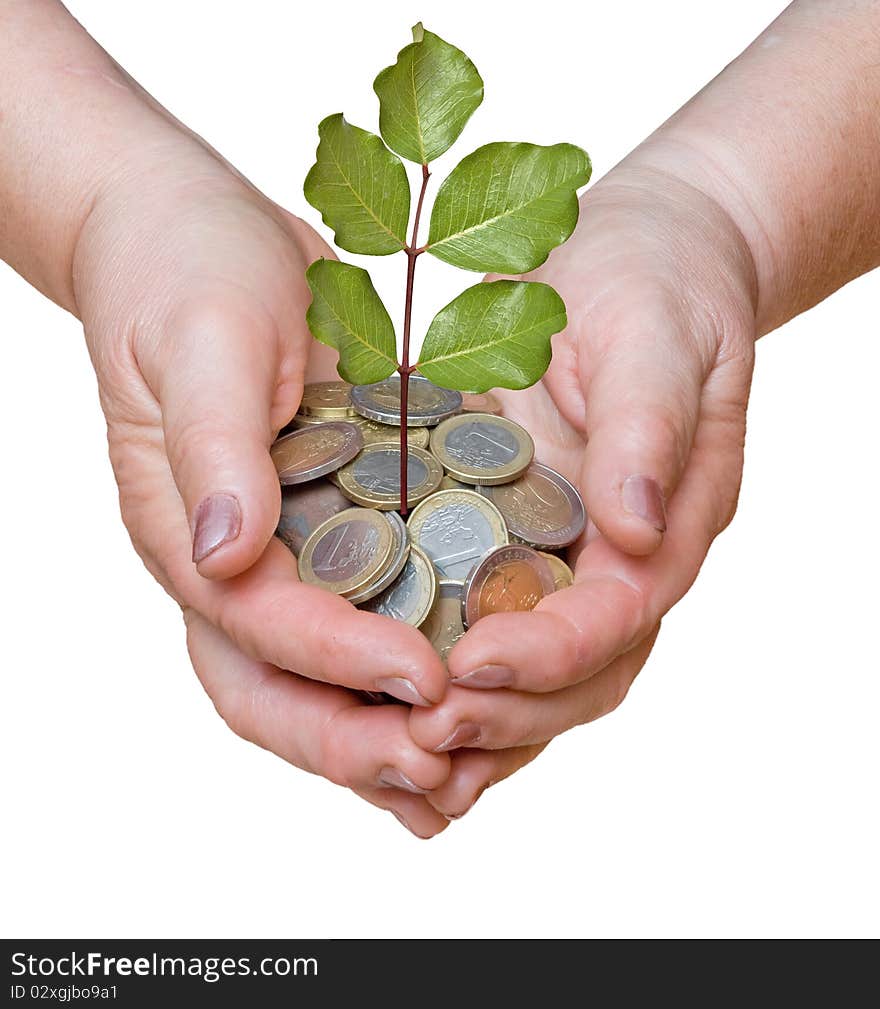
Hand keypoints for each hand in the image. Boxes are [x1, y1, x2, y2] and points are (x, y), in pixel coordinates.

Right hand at [71, 131, 450, 803]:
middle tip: (448, 769)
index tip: (426, 676)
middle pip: (281, 689)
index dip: (339, 657)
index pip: (257, 621)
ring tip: (467, 778)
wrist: (201, 238)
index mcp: (189, 529)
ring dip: (388, 736)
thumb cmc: (186, 276)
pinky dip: (413, 678)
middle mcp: (237, 563)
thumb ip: (214, 443)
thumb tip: (226, 552)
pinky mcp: (337, 533)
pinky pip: (372, 622)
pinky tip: (477, 707)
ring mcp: (287, 557)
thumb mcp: (203, 341)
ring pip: (324, 682)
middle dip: (358, 739)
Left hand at [408, 165, 756, 814]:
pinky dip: (443, 671)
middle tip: (423, 731)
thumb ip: (647, 428)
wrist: (633, 261)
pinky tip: (380, 696)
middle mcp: (617, 562)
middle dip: (505, 712)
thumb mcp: (659, 339)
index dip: (550, 652)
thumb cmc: (658, 287)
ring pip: (532, 675)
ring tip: (397, 753)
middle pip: (576, 675)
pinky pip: (481, 621)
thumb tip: (632, 528)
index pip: (618, 617)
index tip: (471, 665)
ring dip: (475, 723)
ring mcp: (564, 558)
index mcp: (665, 526)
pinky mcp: (510, 539)